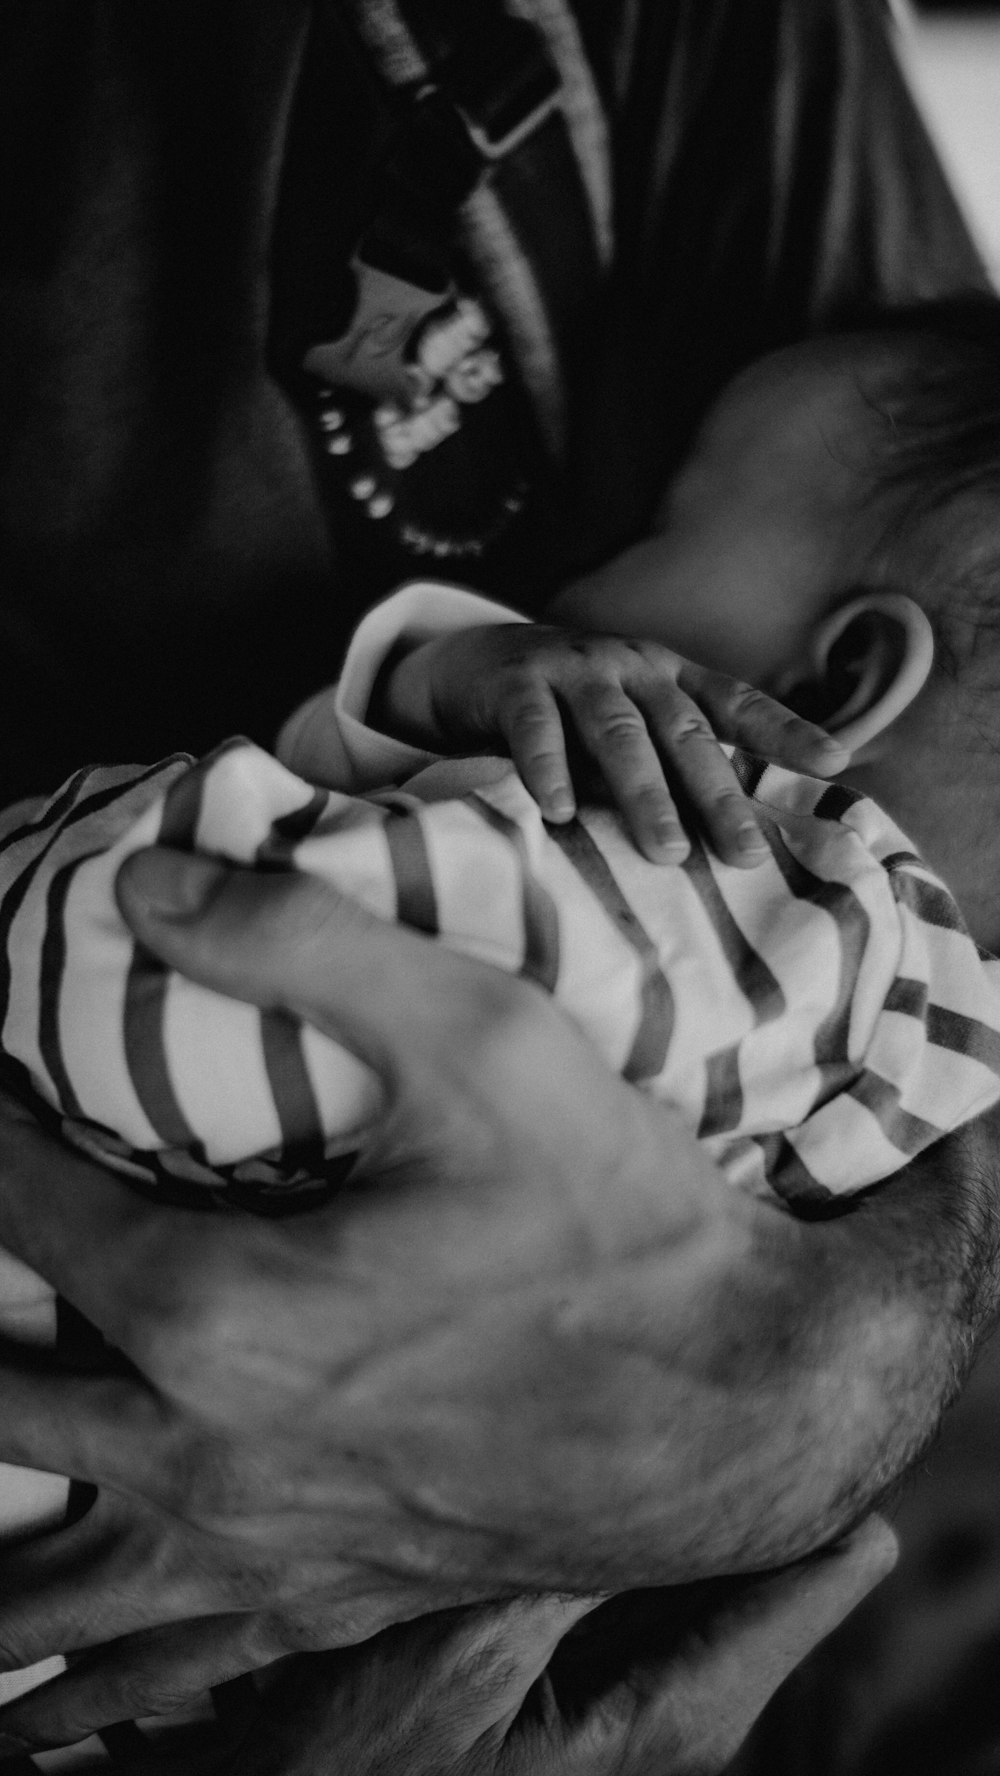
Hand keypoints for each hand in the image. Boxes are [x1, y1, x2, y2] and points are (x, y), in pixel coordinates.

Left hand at [0, 853, 977, 1746]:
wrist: (753, 1407)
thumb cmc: (624, 1220)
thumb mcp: (484, 1040)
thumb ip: (304, 943)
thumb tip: (147, 884)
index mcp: (217, 1315)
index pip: (16, 1205)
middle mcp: (204, 1456)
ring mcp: (256, 1549)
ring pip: (34, 1581)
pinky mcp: (319, 1599)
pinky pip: (150, 1660)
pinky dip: (79, 1648)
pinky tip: (65, 1640)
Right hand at [382, 624, 847, 862]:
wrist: (473, 663)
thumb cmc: (568, 712)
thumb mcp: (629, 723)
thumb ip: (672, 762)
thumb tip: (744, 836)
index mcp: (668, 676)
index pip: (735, 703)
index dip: (785, 730)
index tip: (835, 761)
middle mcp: (631, 665)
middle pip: (683, 732)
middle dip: (717, 795)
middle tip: (743, 854)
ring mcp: (573, 669)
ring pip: (618, 733)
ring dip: (645, 794)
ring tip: (668, 851)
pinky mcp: (517, 682)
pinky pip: (536, 729)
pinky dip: (547, 770)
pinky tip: (558, 812)